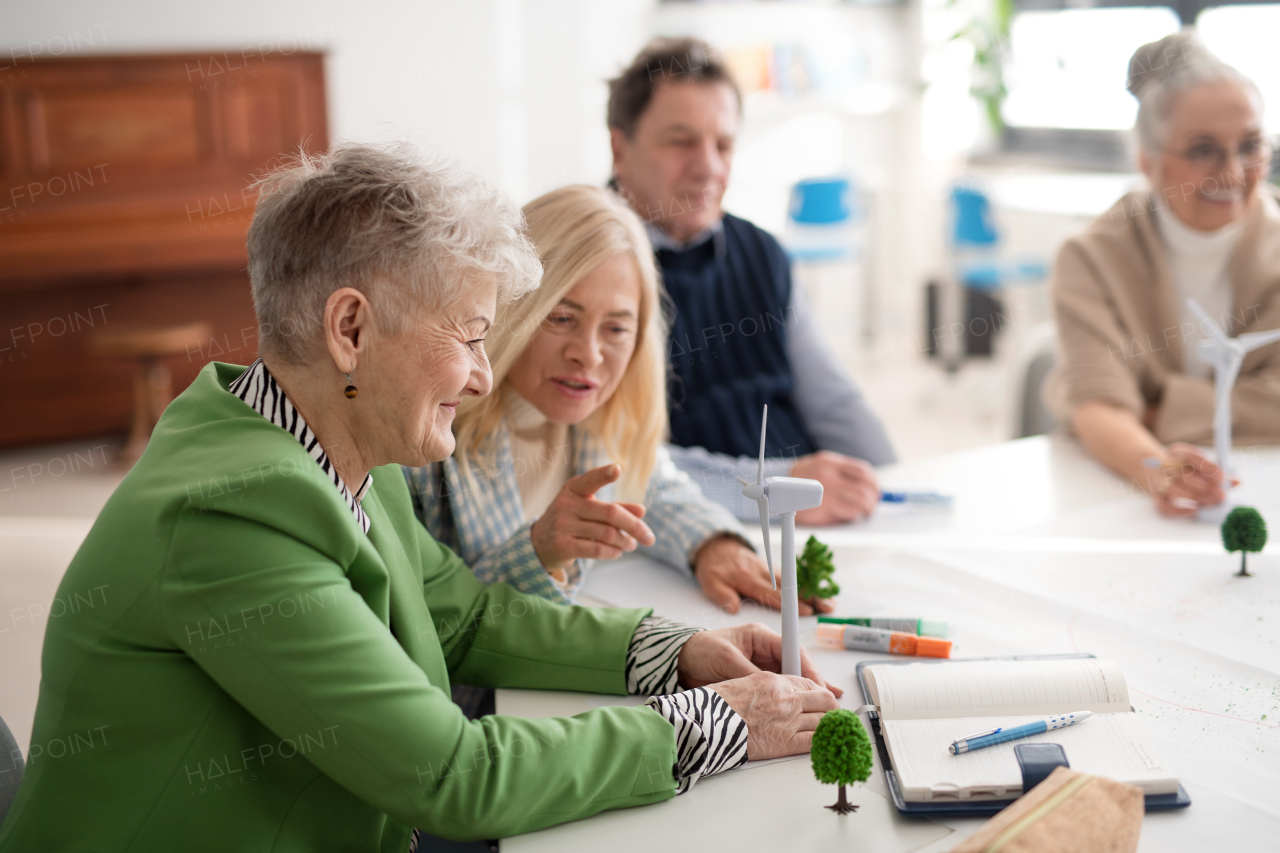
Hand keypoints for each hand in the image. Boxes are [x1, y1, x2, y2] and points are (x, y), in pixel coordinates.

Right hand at [530, 464, 655, 571]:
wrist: (539, 542)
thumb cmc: (572, 520)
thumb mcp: (589, 508)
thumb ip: (615, 508)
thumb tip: (642, 511)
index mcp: (574, 488)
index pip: (590, 479)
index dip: (604, 474)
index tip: (617, 469)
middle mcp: (566, 504)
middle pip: (610, 513)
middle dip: (635, 527)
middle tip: (650, 538)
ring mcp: (563, 525)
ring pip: (607, 534)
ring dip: (626, 542)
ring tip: (632, 544)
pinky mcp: (563, 546)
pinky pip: (597, 550)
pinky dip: (614, 552)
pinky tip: (618, 551)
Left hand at [676, 622, 843, 697]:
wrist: (680, 661)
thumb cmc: (701, 650)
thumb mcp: (725, 659)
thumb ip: (748, 672)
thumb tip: (771, 688)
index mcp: (761, 636)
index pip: (792, 650)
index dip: (808, 668)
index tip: (819, 685)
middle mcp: (766, 650)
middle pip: (797, 666)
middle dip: (814, 683)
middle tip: (829, 700)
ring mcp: (763, 666)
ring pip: (793, 679)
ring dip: (807, 693)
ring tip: (827, 707)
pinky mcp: (758, 682)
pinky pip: (780, 690)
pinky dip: (793, 699)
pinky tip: (808, 708)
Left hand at [693, 536, 833, 614]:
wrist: (716, 546)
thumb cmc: (715, 566)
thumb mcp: (710, 581)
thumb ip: (721, 595)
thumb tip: (733, 608)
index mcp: (749, 579)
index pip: (773, 593)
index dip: (791, 603)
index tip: (807, 610)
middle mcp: (763, 573)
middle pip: (791, 588)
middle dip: (812, 597)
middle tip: (829, 607)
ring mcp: (770, 570)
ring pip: (796, 582)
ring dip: (814, 592)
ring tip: (831, 603)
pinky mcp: (772, 569)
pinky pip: (793, 578)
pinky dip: (808, 585)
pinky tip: (822, 592)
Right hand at [708, 672, 840, 759]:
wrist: (706, 726)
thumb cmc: (715, 706)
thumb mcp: (741, 684)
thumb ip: (765, 687)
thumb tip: (776, 696)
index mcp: (772, 680)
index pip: (807, 682)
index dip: (818, 691)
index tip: (821, 698)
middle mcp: (785, 697)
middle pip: (823, 699)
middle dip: (830, 707)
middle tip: (832, 714)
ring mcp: (788, 720)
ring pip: (823, 720)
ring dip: (829, 726)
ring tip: (831, 731)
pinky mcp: (786, 743)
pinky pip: (815, 741)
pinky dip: (823, 741)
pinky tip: (825, 743)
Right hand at [789, 451, 878, 524]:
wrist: (778, 488)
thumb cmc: (804, 477)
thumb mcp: (821, 464)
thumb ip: (843, 471)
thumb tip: (869, 485)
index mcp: (830, 462)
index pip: (862, 471)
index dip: (874, 482)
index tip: (876, 490)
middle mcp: (828, 476)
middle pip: (864, 489)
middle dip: (873, 499)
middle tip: (872, 504)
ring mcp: (824, 494)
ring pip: (859, 503)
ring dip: (867, 509)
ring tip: (865, 511)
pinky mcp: (820, 509)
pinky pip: (849, 513)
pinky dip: (854, 515)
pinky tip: (849, 514)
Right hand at [1144, 443, 1234, 516]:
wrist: (1152, 470)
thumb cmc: (1182, 468)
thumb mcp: (1197, 464)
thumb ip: (1216, 472)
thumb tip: (1236, 482)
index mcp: (1177, 452)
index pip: (1190, 457)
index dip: (1208, 468)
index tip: (1223, 478)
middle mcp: (1164, 465)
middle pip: (1182, 474)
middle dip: (1204, 486)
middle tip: (1220, 495)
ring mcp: (1157, 480)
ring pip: (1173, 489)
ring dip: (1194, 497)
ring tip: (1211, 502)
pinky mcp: (1154, 496)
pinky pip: (1164, 505)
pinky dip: (1179, 511)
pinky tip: (1194, 511)